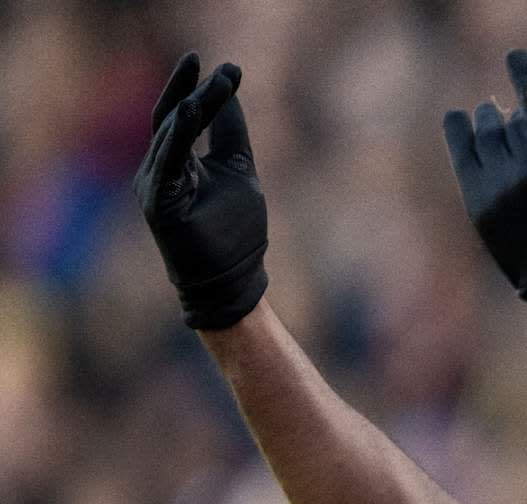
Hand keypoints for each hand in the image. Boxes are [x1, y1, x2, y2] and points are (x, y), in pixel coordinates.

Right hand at [134, 52, 267, 329]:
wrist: (233, 281)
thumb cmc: (236, 232)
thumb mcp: (238, 170)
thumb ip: (229, 133)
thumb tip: (228, 91)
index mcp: (174, 163)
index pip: (176, 116)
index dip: (192, 88)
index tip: (218, 64)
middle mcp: (157, 171)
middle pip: (172, 120)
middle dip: (196, 90)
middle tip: (220, 67)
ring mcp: (153, 187)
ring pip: (171, 136)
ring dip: (195, 107)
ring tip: (218, 82)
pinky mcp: (158, 203)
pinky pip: (167, 161)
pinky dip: (177, 135)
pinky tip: (190, 111)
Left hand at [443, 49, 526, 323]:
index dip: (522, 71)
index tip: (514, 57)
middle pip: (509, 118)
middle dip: (514, 114)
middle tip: (522, 120)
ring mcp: (500, 188)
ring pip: (485, 134)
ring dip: (490, 122)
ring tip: (498, 124)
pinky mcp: (479, 205)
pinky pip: (463, 155)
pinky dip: (461, 133)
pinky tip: (461, 120)